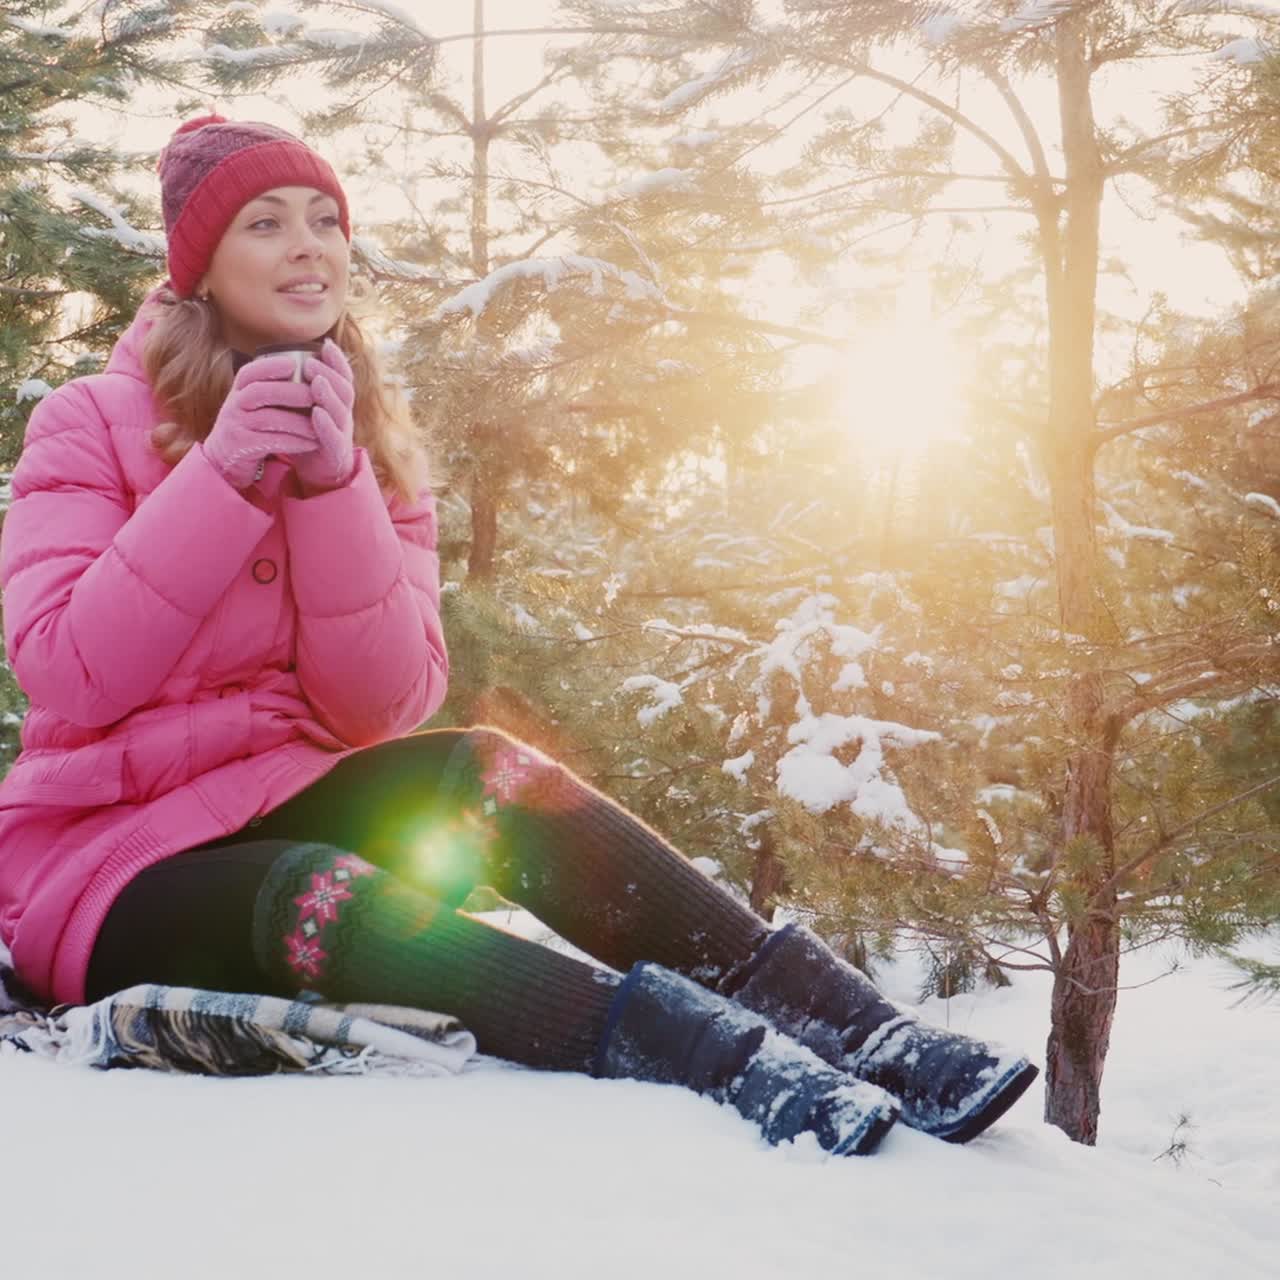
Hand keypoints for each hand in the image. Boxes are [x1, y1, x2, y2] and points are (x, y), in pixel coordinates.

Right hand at [202, 354, 318, 489]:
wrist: (225, 458)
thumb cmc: (250, 425)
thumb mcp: (253, 403)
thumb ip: (271, 387)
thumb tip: (306, 364)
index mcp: (238, 390)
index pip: (249, 372)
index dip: (270, 366)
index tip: (293, 363)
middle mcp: (234, 405)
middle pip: (259, 392)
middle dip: (289, 392)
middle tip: (316, 395)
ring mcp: (235, 426)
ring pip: (268, 419)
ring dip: (297, 422)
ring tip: (320, 426)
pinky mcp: (241, 447)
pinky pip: (271, 442)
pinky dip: (294, 442)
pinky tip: (312, 443)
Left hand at [293, 338, 355, 493]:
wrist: (320, 472)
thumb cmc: (311, 435)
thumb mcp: (309, 408)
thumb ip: (305, 387)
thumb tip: (288, 357)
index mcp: (339, 403)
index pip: (343, 377)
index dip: (337, 360)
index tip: (325, 344)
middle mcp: (344, 415)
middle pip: (345, 390)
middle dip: (330, 372)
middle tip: (310, 360)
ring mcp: (342, 434)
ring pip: (342, 411)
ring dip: (328, 394)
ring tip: (316, 380)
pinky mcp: (336, 452)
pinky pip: (334, 437)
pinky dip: (326, 424)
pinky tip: (316, 414)